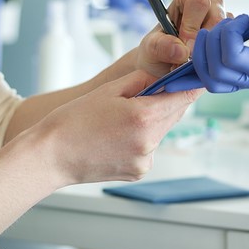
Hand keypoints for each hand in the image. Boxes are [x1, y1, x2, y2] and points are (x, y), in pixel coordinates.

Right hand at [38, 70, 201, 185]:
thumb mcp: (109, 90)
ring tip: (121, 118)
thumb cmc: (73, 121)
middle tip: (147, 91)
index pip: (183, 97)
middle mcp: (149, 142)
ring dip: (152, 120)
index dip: (191, 84)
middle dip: (167, 100)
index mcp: (144, 117)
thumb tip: (163, 78)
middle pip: (174, 114)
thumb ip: (142, 81)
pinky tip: (117, 136)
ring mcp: (145, 160)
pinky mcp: (139, 172)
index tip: (197, 75)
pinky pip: (149, 147)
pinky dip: (141, 138)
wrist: (50, 155)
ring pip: (161, 131)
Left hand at [136, 0, 228, 77]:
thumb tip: (182, 51)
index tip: (184, 46)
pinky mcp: (232, 38)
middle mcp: (210, 5)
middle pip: (218, 17)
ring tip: (194, 64)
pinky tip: (204, 66)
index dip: (192, 26)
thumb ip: (162, 46)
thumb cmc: (158, 50)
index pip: (198, 2)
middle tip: (189, 60)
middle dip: (204, 43)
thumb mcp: (151, 48)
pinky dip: (218, 60)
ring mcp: (224, 21)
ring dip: (211, 53)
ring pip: (227, 34)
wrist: (165, 67)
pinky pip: (232, 48)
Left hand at [174, 0, 248, 92]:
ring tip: (218, 29)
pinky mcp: (247, 74)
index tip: (241, 17)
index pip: (235, 58)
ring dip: (204, 53)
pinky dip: (198, 69)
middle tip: (225, 21)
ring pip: (211, 79)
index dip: (228, 34)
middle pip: (216, 73)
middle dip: (211, 44)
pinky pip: (215, 78)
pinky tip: (185, 63)